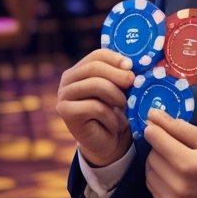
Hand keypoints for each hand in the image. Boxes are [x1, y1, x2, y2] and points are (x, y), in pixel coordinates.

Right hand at [56, 48, 136, 165]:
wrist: (108, 141)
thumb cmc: (116, 112)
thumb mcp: (121, 89)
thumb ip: (123, 74)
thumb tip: (132, 65)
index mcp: (80, 70)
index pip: (97, 55)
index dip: (115, 58)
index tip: (131, 66)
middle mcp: (67, 80)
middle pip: (94, 68)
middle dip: (118, 74)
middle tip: (132, 82)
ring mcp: (64, 95)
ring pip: (95, 85)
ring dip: (116, 96)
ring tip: (124, 106)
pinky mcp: (65, 112)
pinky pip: (93, 106)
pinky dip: (109, 115)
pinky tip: (114, 123)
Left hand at [143, 109, 196, 197]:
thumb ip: (182, 129)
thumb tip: (155, 117)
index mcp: (191, 165)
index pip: (157, 140)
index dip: (154, 128)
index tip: (155, 123)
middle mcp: (178, 187)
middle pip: (151, 157)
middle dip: (159, 147)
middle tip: (176, 146)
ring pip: (150, 175)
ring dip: (159, 165)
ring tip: (178, 164)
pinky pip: (155, 192)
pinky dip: (161, 182)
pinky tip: (177, 180)